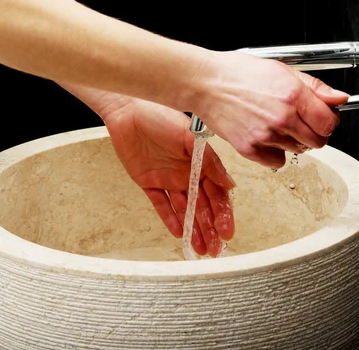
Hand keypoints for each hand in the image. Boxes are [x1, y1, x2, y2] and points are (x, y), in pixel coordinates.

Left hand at [100, 98, 235, 257]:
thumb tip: (230, 185)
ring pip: (184, 209)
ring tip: (200, 249)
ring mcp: (168, 178)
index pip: (216, 193)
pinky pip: (161, 204)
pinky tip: (179, 234)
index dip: (223, 213)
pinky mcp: (148, 181)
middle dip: (210, 228)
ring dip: (193, 229)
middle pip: (202, 206)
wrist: (128, 109)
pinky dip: (170, 218)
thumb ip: (210, 162)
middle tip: (216, 249)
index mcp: (201, 162)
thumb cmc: (161, 115)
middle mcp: (186, 173)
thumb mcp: (191, 138)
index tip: (227, 231)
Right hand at [192, 51, 349, 168]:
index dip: (329, 120)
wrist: (206, 83)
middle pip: (318, 142)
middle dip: (315, 133)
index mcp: (293, 95)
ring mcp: (266, 136)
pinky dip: (276, 153)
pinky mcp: (250, 149)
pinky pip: (277, 162)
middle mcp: (282, 118)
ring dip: (294, 141)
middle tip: (302, 122)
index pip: (329, 123)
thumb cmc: (239, 73)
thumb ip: (315, 87)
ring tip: (277, 124)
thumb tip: (339, 98)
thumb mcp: (282, 70)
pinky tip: (267, 137)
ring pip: (298, 151)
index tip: (322, 117)